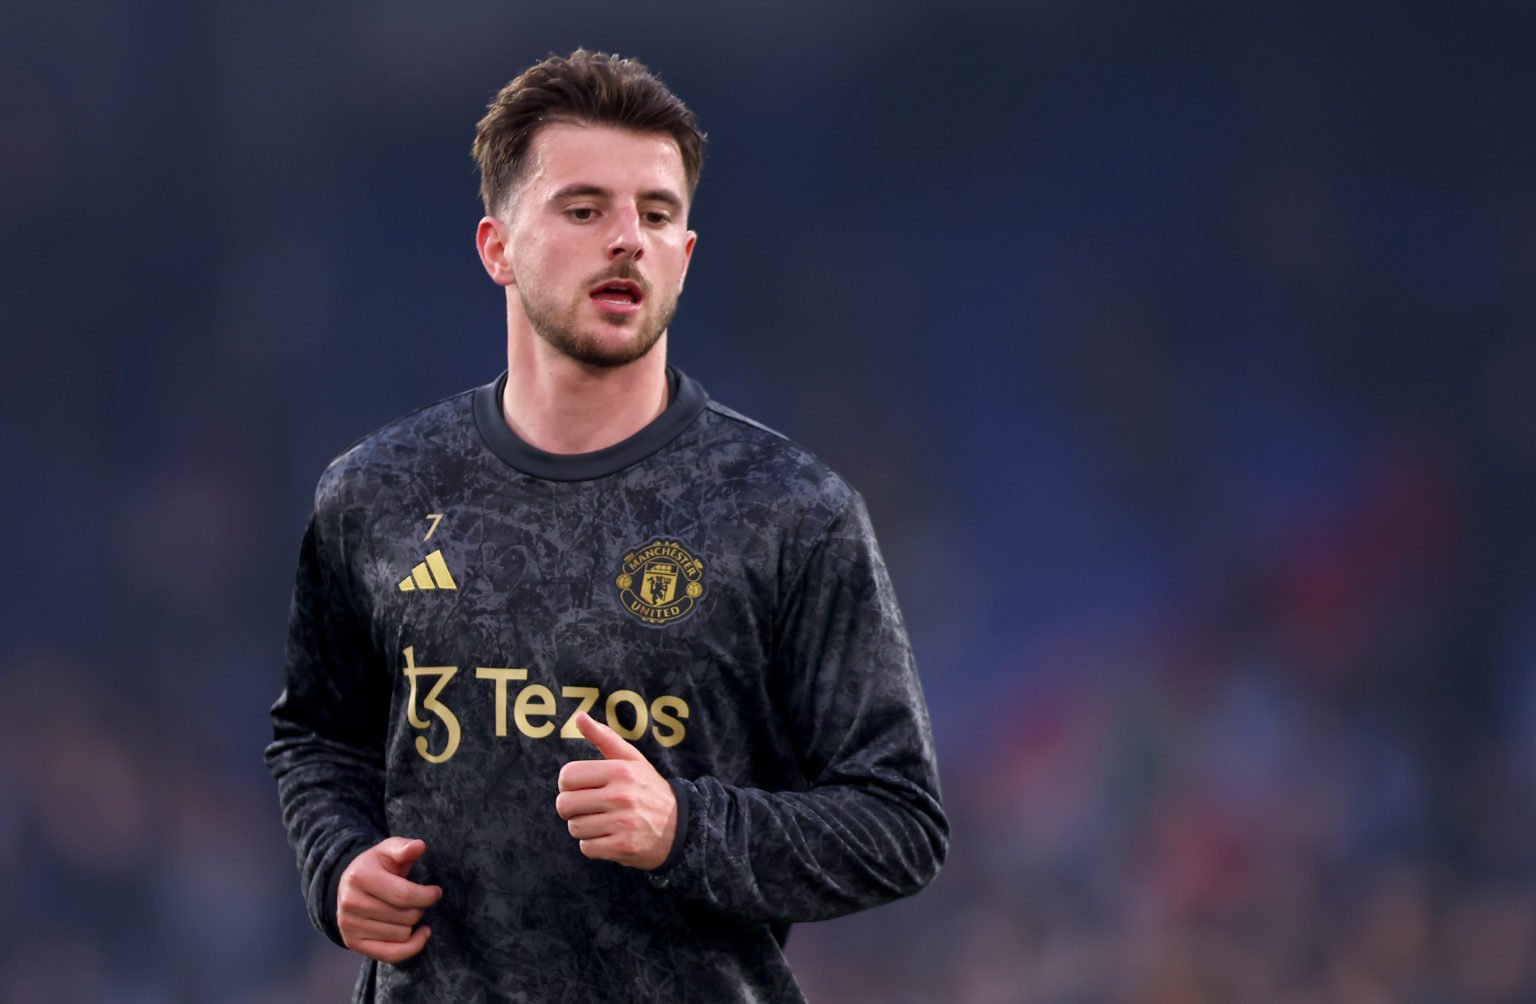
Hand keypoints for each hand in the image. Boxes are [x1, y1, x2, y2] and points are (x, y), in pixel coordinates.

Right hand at [337, 836, 442, 963]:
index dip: (427, 896)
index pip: (404, 895)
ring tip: (409, 911)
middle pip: (405, 917)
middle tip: (419, 901)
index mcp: (360, 877)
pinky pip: (392, 955)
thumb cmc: (376, 866)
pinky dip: (412, 947)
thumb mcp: (388, 850)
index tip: (436, 892)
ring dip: (413, 924)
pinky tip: (420, 933)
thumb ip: (405, 848)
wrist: (348, 884)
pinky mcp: (353, 943)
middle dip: (420, 908)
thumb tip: (420, 846)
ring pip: (401, 935)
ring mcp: (350, 926)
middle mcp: (351, 903)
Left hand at [556, 712, 677, 869]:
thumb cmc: (648, 789)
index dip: (568, 784)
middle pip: (564, 804)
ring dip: (584, 827)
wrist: (680, 826)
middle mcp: (621, 795)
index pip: (567, 776)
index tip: (581, 787)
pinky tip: (609, 837)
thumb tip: (578, 716)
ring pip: (574, 827)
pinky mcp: (623, 847)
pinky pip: (586, 848)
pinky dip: (593, 845)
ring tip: (603, 821)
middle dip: (572, 807)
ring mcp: (622, 823)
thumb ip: (604, 737)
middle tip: (589, 807)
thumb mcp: (632, 759)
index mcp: (620, 770)